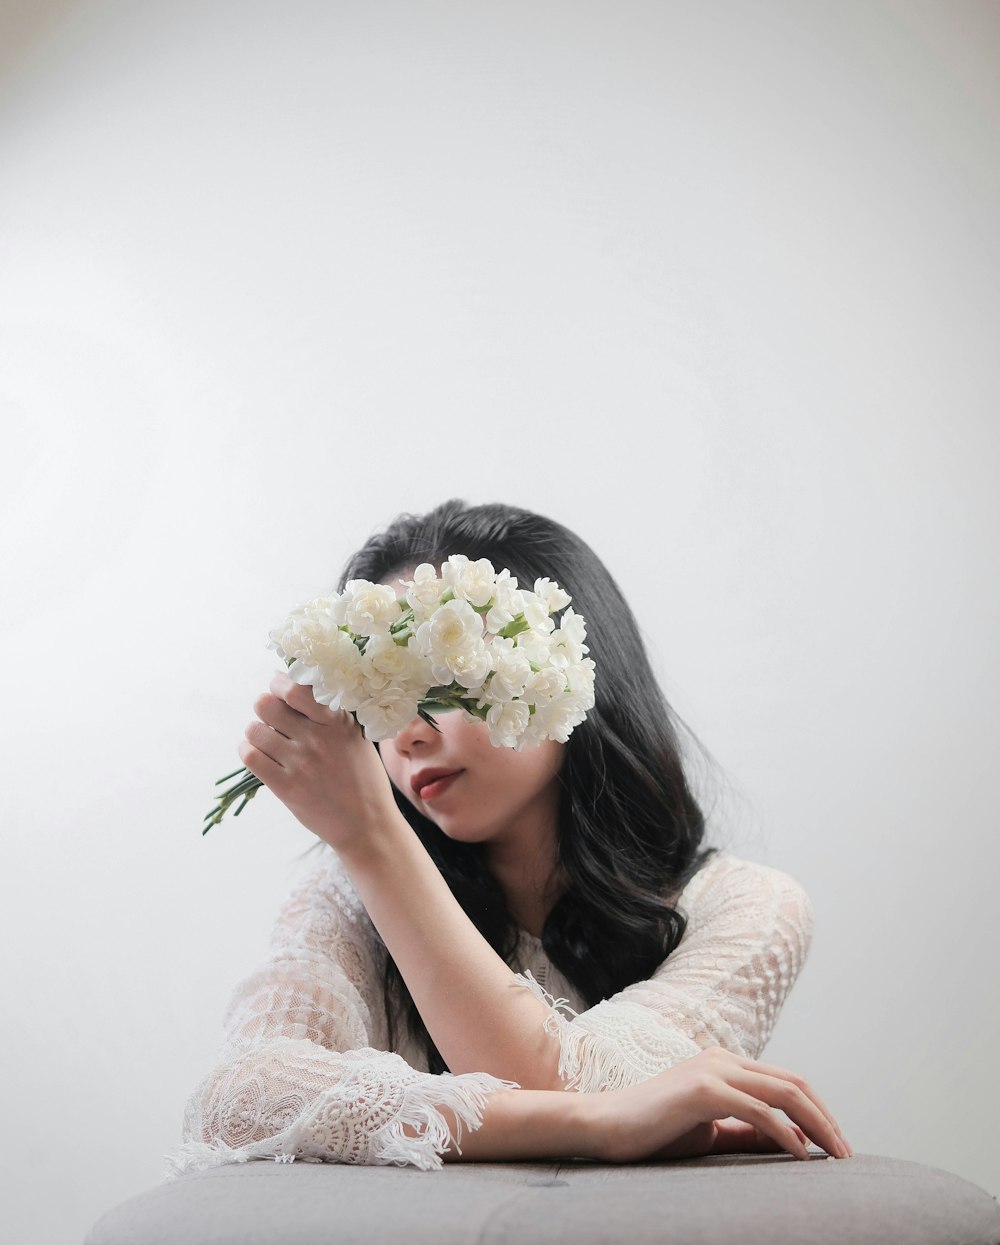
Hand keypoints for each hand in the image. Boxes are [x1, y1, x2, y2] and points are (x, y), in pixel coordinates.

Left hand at [238, 672, 403, 849]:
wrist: (366, 824)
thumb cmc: (363, 779)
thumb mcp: (355, 738)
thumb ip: (330, 715)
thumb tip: (294, 688)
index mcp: (336, 722)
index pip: (294, 689)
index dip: (278, 684)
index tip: (280, 690)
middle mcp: (316, 739)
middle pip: (264, 705)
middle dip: (265, 709)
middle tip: (272, 719)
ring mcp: (300, 763)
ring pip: (253, 730)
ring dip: (256, 733)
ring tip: (267, 741)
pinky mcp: (286, 787)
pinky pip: (250, 756)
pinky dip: (248, 751)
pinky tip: (259, 756)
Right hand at [589, 1046, 850, 1162]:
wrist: (604, 1125)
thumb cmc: (653, 1130)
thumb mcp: (709, 1130)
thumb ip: (745, 1131)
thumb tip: (790, 1142)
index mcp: (724, 1063)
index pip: (786, 1081)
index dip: (817, 1111)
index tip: (835, 1145)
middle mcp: (722, 1058)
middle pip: (794, 1082)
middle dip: (826, 1117)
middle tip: (846, 1154)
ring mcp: (713, 1070)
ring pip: (783, 1092)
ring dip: (817, 1124)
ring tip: (835, 1155)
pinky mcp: (702, 1090)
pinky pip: (758, 1112)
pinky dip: (786, 1133)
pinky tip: (800, 1156)